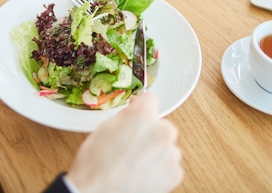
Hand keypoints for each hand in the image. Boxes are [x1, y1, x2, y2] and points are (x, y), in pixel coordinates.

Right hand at [66, 92, 183, 192]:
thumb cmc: (96, 165)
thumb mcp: (104, 128)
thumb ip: (125, 116)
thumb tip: (134, 111)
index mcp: (143, 115)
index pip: (151, 98)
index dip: (141, 105)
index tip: (137, 111)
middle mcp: (162, 131)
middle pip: (160, 124)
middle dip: (148, 131)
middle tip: (130, 144)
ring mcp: (171, 153)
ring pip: (165, 145)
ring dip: (154, 150)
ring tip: (133, 162)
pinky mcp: (175, 173)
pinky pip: (169, 164)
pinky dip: (159, 168)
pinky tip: (141, 173)